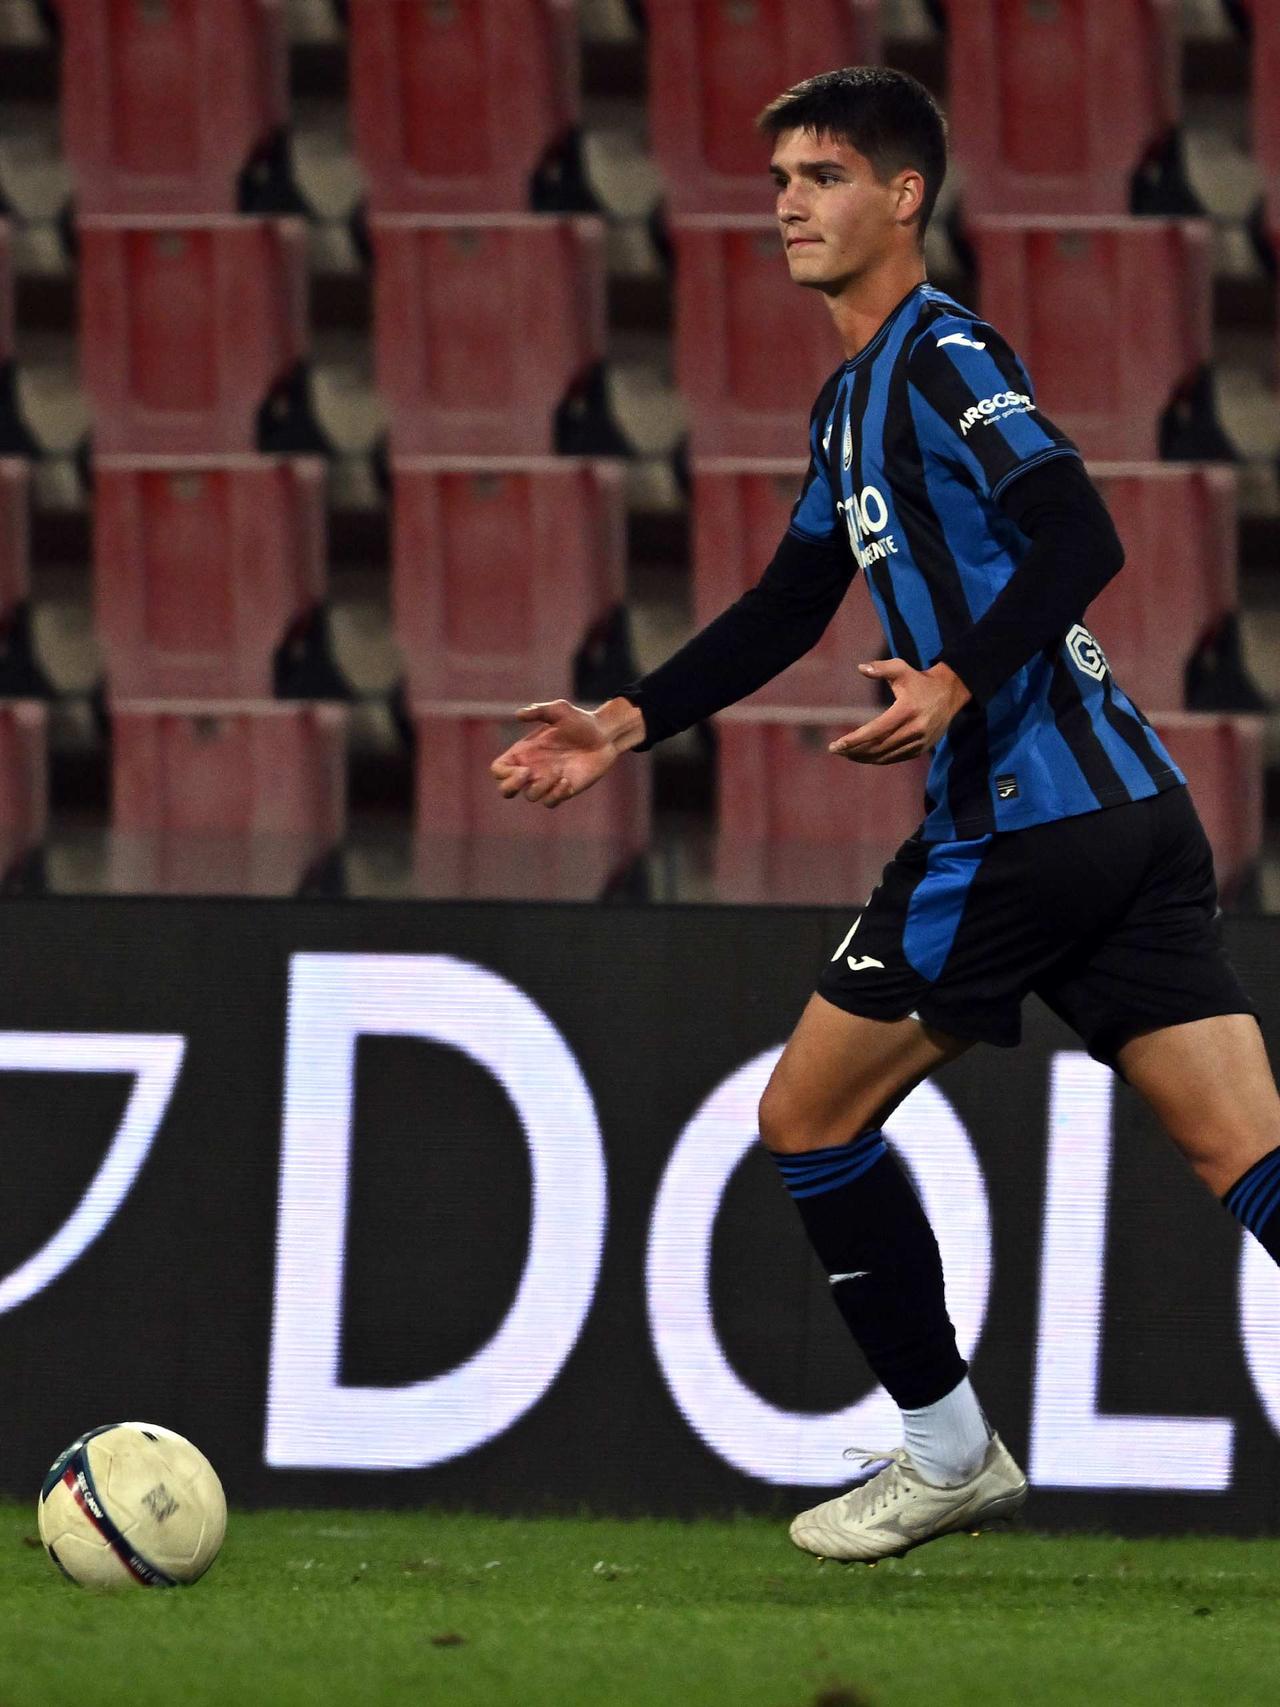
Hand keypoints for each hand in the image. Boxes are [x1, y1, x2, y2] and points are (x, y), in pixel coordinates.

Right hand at [490, 697, 642, 808]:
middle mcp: (532, 768)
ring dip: (542, 786)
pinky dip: (556, 795)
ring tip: (559, 771)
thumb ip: (539, 711)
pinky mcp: (562, 790)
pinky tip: (567, 781)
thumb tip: (519, 714)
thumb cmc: (580, 721)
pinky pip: (550, 803)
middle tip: (528, 773)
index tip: (522, 768)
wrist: (604, 735)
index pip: (499, 770)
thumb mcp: (559, 710)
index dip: (503, 773)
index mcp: (524, 751)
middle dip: (511, 786)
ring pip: (531, 796)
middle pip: (506, 789)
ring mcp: (546, 781)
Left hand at [829, 659, 970, 765]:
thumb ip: (881, 668)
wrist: (950, 693)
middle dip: (854, 751)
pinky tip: (864, 756)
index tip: (836, 745)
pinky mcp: (922, 748)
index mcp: (907, 711)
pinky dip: (878, 759)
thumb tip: (860, 668)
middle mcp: (915, 729)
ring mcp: (919, 741)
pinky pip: (896, 758)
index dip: (854, 740)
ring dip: (864, 757)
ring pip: (886, 756)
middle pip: (878, 746)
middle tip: (836, 750)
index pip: (875, 731)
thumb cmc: (919, 680)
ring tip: (847, 754)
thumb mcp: (902, 669)